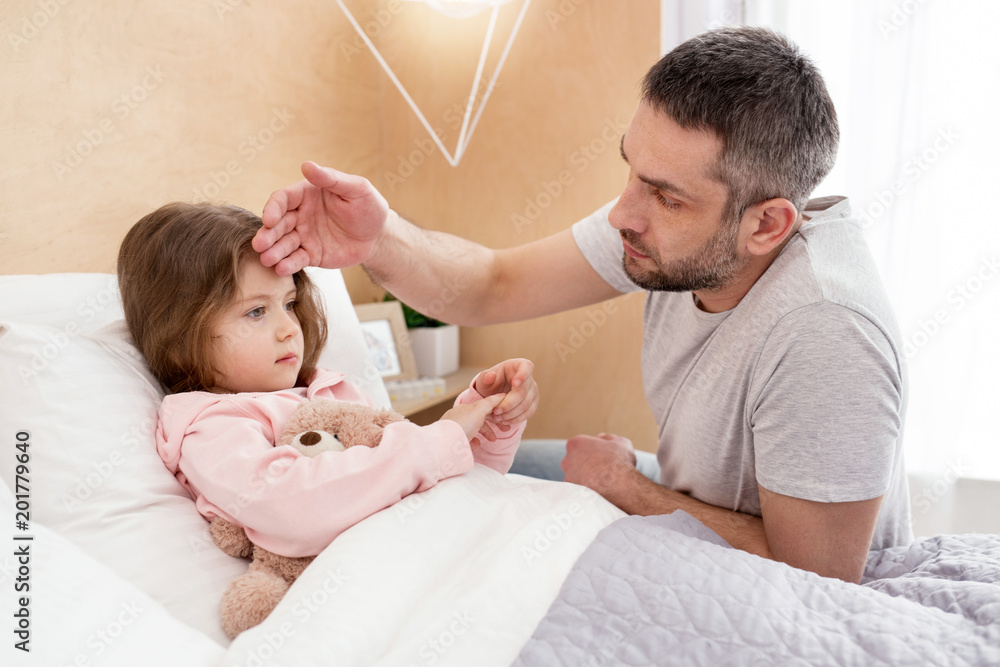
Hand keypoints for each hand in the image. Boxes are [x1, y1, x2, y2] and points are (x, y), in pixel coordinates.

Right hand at [254, 161, 390, 275]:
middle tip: (260, 244)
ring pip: (284, 243)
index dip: (273, 209)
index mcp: (306, 194)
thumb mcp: (356, 189)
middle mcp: (300, 215)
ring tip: (267, 259)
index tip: (269, 220)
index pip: (283, 199)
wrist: (379, 235)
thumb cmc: (369, 206)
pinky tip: (281, 269)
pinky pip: (297, 259)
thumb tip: (306, 164)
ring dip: (274, 251)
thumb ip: (331, 179)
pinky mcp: (311, 254)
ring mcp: (304, 236)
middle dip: (268, 234)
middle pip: (278, 223)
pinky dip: (288, 264)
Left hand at [441, 393, 505, 449]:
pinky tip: (476, 444)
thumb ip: (489, 403)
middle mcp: (460, 417)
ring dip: (485, 433)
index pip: (484, 406)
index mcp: (466, 408)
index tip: (506, 416)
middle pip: (480, 419)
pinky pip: (466, 440)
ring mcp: (456, 429)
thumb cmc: (460, 426)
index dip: (496, 410)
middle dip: (493, 424)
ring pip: (474, 429)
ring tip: (492, 440)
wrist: (443, 444)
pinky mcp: (454, 441)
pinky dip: (473, 441)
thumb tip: (501, 395)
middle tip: (505, 430)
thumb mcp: (478, 411)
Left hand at [474, 358, 538, 424]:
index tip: (514, 384)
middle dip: (509, 404)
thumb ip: (485, 377)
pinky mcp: (533, 403)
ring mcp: (533, 391)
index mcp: (518, 366)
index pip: (526, 367)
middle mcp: (529, 378)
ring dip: (511, 413)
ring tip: (497, 417)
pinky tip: (505, 420)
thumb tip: (491, 376)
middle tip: (495, 411)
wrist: (494, 393)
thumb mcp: (484, 379)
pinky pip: (529, 413)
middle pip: (523, 392)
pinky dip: (516, 419)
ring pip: (526, 405)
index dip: (522, 375)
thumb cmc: (490, 383)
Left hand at [562, 433, 636, 496]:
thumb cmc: (619, 461)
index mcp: (576, 443)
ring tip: (602, 481)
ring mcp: (568, 476)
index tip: (604, 456)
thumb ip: (608, 437)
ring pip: (576, 475)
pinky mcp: (572, 492)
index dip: (594, 450)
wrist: (619, 486)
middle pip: (576, 459)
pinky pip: (578, 488)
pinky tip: (598, 490)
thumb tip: (600, 437)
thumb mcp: (620, 442)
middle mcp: (567, 459)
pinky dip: (586, 488)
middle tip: (603, 469)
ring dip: (586, 476)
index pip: (582, 444)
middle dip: (586, 463)